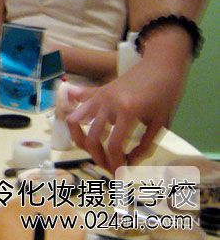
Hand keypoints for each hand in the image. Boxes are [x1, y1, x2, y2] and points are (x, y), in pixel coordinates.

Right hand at [65, 33, 189, 173]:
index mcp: (127, 112)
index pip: (114, 145)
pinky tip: (76, 127)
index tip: (121, 175)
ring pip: (76, 122)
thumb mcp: (161, 123)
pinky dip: (73, 117)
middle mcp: (108, 104)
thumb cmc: (166, 93)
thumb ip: (144, 145)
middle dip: (99, 158)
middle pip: (92, 138)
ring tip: (93, 152)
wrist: (161, 64)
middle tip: (110, 168)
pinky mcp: (97, 92)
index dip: (116, 164)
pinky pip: (78, 106)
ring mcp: (99, 96)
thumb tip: (130, 162)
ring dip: (82, 142)